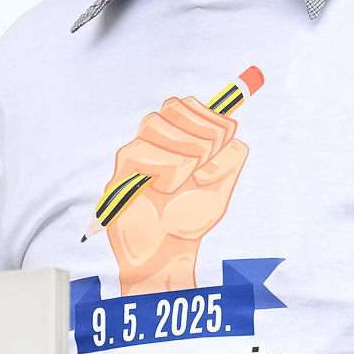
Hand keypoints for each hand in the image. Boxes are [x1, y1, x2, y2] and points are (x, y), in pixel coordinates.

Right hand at [102, 96, 248, 294]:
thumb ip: (232, 154)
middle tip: (203, 166)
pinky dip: (166, 169)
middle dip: (200, 134)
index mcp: (177, 136)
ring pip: (158, 124)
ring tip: (183, 181)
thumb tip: (228, 128)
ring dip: (183, 153)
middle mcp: (153, 139)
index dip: (211, 121)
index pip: (190, 104)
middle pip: (174, 106)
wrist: (168, 249)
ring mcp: (134, 150)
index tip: (220, 149)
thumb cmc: (190, 216)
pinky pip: (144, 150)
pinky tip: (166, 188)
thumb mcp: (223, 185)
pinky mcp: (121, 168)